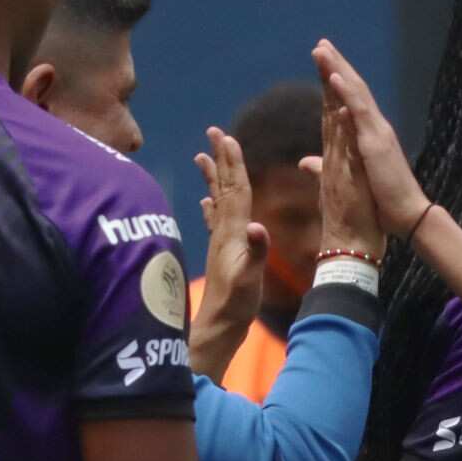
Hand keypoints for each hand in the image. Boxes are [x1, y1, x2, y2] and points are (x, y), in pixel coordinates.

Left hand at [190, 128, 265, 380]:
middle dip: (221, 159)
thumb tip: (259, 227)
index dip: (233, 163)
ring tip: (202, 156)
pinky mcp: (219, 253)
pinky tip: (207, 203)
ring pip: (217, 200)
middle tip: (214, 132)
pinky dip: (212, 207)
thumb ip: (256, 252)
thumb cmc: (237, 305)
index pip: (236, 189)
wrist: (218, 328)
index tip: (227, 137)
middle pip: (224, 187)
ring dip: (213, 177)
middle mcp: (225, 232)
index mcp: (235, 232)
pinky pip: (215, 221)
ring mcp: (220, 242)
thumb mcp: (251, 279)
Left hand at [314, 39, 431, 239]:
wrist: (407, 218)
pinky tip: (333, 76)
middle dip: (336, 66)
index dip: (333, 83)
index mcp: (365, 138)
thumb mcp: (347, 181)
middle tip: (321, 44)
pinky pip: (359, 111)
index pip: (345, 104)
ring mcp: (376, 133)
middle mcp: (372, 129)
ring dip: (338, 69)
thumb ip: (325, 167)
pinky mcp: (375, 142)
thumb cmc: (382, 204)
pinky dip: (346, 92)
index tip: (321, 64)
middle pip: (351, 90)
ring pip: (355, 93)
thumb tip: (305, 161)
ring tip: (323, 50)